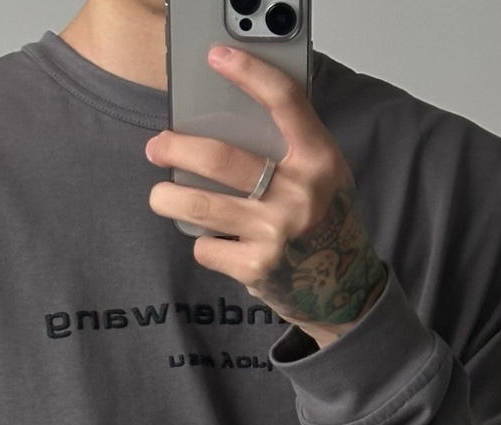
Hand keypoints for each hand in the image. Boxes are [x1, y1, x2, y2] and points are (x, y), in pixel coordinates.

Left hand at [144, 42, 387, 348]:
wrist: (343, 290)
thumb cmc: (324, 221)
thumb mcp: (322, 175)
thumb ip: (286, 149)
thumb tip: (221, 124)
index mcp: (318, 160)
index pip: (284, 102)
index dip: (249, 74)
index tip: (217, 58)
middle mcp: (298, 195)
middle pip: (220, 159)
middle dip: (176, 150)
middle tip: (157, 147)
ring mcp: (275, 234)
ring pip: (200, 207)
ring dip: (168, 199)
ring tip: (160, 197)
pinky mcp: (256, 268)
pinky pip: (207, 247)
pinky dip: (204, 244)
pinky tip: (217, 244)